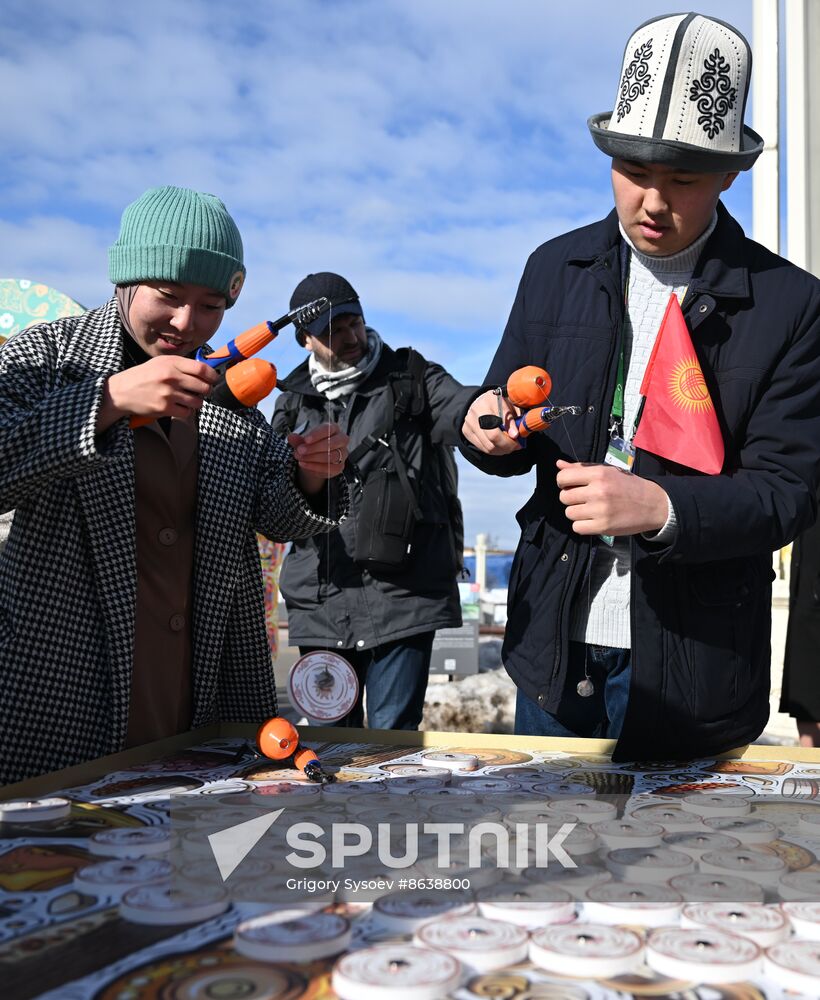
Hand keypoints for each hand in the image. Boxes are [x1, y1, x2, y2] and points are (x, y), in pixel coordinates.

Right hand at [97, 356, 218, 432]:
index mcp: (172, 363)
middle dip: (206, 391)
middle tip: (201, 391)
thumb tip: (205, 370)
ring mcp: (168, 393)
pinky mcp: (164, 408)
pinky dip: (186, 411)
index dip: (213, 376)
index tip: (214, 379)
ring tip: (188, 399)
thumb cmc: (145, 376)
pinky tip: (179, 406)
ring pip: (197, 402)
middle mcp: (171, 377)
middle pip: (204, 387)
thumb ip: (181, 365)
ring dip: (196, 402)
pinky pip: (187, 412)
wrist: (122, 391)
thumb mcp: (161, 362)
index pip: (202, 369)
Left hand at [288, 423, 349, 494]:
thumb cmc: (311, 446)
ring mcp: (342, 454)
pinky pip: (330, 468)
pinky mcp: (339, 467)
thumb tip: (290, 437)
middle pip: (332, 443)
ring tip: (300, 457)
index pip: (328, 429)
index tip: (305, 440)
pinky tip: (304, 464)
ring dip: (314, 457)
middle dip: (315, 447)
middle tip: (300, 450)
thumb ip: (298, 440)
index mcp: (333, 429)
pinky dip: (315, 467)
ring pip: (332, 456)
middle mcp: (341, 440)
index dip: (317, 435)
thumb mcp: (303, 442)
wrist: (314, 461)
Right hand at [461, 389, 521, 454]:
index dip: (508, 439)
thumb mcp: (511, 406)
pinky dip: (493, 450)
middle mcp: (475, 412)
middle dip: (506, 446)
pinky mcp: (466, 431)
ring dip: (501, 450)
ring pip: (487, 446)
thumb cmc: (501, 403)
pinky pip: (482, 448)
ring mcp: (468, 423)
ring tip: (510, 446)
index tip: (518, 441)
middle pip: (491, 439)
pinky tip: (500, 446)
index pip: (497, 427)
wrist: (482, 401)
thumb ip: (513, 419)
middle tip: (516, 446)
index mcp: (488, 402)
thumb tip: (515, 435)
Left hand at [556, 459, 668, 535]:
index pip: (563, 478)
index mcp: (598, 474)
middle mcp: (598, 491)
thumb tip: (558, 464)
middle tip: (583, 499)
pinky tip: (592, 520)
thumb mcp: (607, 471)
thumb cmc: (627, 485)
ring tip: (590, 510)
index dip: (562, 482)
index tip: (569, 486)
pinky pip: (577, 528)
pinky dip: (582, 525)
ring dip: (576, 513)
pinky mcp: (603, 527)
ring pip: (569, 513)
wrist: (653, 504)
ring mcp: (600, 510)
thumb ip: (581, 468)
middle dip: (571, 499)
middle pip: (564, 497)